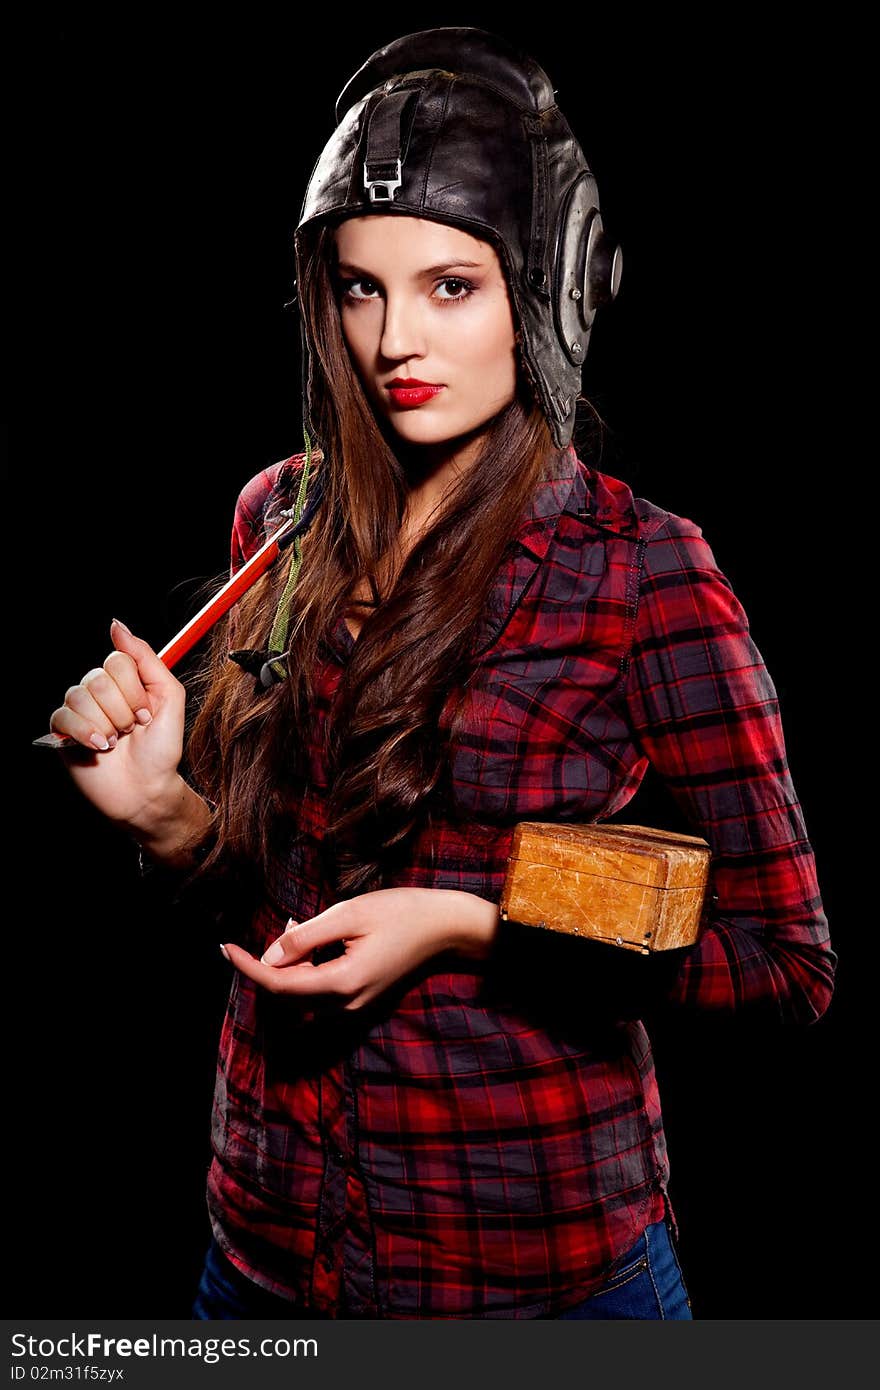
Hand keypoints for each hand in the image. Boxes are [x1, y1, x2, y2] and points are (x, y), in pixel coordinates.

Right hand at [48, 618, 186, 825]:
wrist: (147, 790)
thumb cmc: (162, 749)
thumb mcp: (169, 698)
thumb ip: (147, 659)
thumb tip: (117, 626)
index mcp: (126, 680)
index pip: (118, 660)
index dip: (134, 691)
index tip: (146, 715)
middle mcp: (101, 690)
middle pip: (99, 679)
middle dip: (122, 712)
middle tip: (131, 731)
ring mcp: (81, 709)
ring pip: (81, 697)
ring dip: (105, 725)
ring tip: (115, 742)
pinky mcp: (62, 730)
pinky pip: (63, 716)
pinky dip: (85, 733)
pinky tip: (99, 747)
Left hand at [222, 887, 496, 1013]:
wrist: (448, 929)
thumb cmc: (402, 913)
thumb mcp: (348, 914)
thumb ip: (305, 937)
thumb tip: (269, 954)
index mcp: (342, 984)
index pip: (279, 985)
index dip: (247, 967)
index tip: (224, 948)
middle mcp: (346, 1006)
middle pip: (289, 993)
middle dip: (273, 962)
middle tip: (287, 922)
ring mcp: (356, 1008)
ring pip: (303, 995)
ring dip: (291, 966)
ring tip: (301, 928)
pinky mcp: (362, 1002)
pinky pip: (322, 993)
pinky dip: (309, 971)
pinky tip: (316, 942)